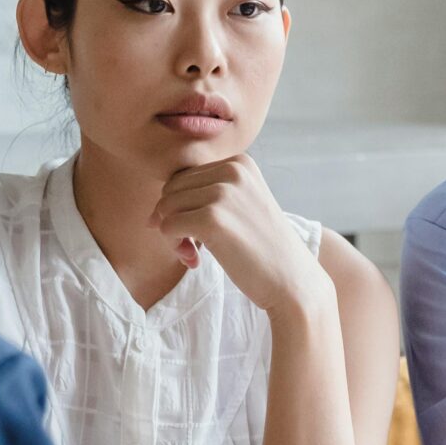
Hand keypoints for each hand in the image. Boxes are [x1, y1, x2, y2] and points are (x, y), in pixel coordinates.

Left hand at [150, 154, 325, 315]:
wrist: (292, 280)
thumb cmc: (263, 249)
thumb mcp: (241, 207)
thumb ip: (205, 198)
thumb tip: (152, 215)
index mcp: (240, 163)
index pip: (185, 177)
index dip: (183, 207)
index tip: (199, 234)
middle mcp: (232, 171)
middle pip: (171, 189)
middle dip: (174, 219)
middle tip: (191, 247)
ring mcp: (223, 194)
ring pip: (165, 208)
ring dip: (172, 235)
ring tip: (193, 253)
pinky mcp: (213, 219)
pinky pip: (167, 227)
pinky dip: (174, 246)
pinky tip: (195, 260)